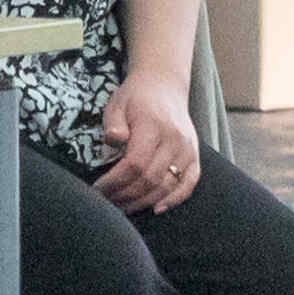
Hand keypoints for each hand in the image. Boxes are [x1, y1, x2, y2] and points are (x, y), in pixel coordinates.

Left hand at [97, 78, 200, 214]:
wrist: (164, 85)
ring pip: (167, 186)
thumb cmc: (136, 97)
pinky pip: (188, 184)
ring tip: (123, 207)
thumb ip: (114, 123)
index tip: (98, 190)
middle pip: (150, 179)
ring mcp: (188, 149)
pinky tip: (156, 209)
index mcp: (154, 125)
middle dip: (125, 196)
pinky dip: (174, 200)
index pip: (134, 164)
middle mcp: (175, 139)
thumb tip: (113, 139)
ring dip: (143, 202)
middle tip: (107, 203)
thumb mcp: (117, 103)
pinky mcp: (195, 156)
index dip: (115, 182)